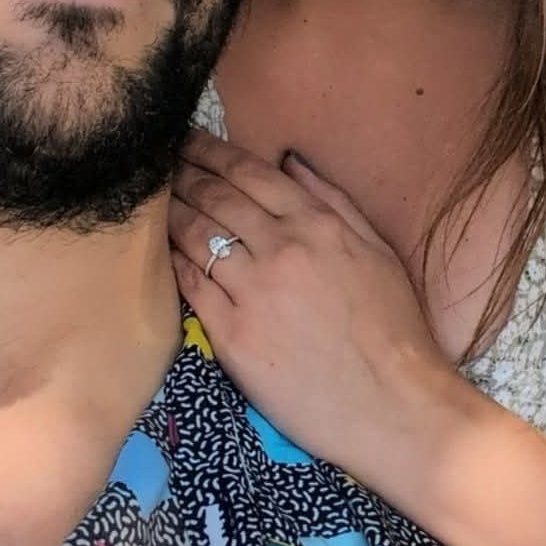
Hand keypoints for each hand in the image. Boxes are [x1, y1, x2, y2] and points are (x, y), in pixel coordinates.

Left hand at [169, 130, 471, 488]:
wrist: (392, 404)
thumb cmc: (394, 330)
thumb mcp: (378, 251)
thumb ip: (333, 201)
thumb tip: (290, 161)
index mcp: (317, 225)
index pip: (250, 174)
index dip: (212, 152)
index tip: (188, 141)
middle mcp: (281, 249)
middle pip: (215, 198)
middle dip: (182, 174)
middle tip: (157, 161)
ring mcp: (253, 292)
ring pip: (196, 236)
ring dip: (170, 212)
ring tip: (151, 200)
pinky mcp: (232, 335)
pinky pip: (191, 287)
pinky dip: (173, 262)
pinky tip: (161, 251)